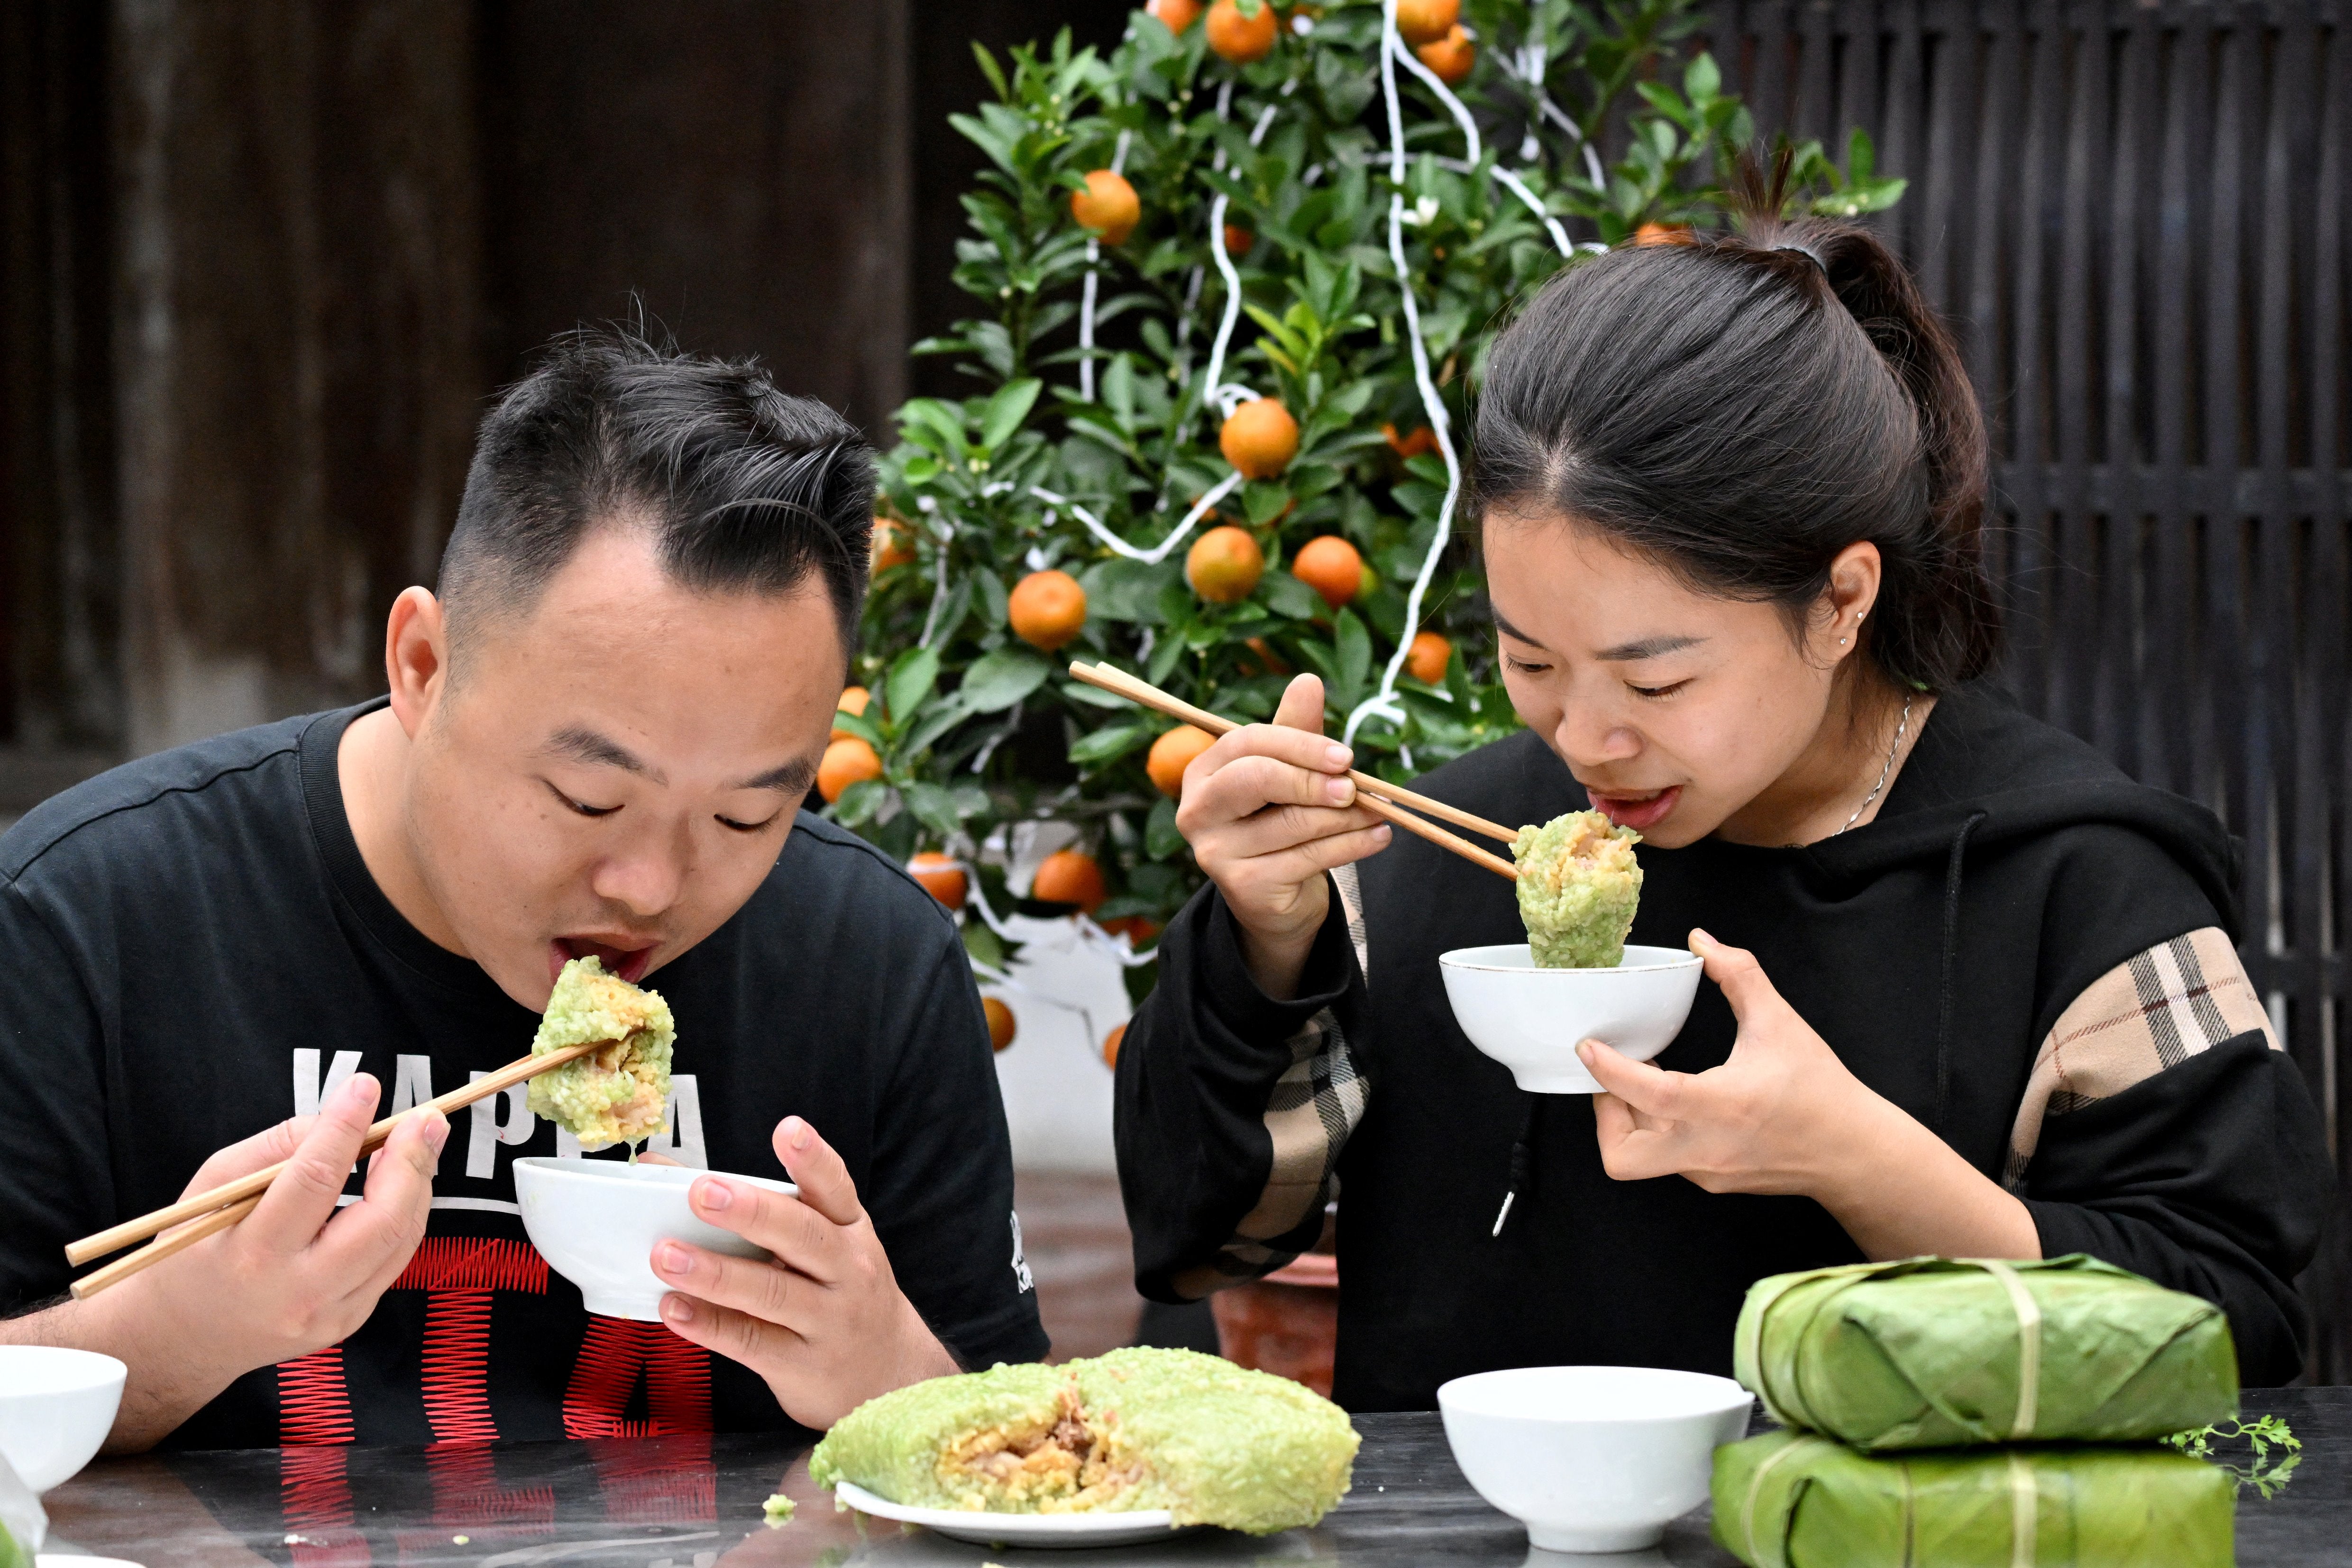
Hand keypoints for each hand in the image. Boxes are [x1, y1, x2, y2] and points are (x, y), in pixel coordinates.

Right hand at [73, 1072, 444, 1449]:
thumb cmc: (193, 1250)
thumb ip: (274, 1148)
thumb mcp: (213, 1188)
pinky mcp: (348, 1321)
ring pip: (400, 1239)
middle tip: (427, 1117)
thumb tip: (338, 1118)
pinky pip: (394, 1260)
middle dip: (411, 1160)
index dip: (345, 1127)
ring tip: (421, 1140)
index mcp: (251, 1254)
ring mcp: (329, 1314)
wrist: (183, 1338)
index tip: (366, 1086)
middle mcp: (296, 1291)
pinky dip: (406, 1214)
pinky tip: (404, 1183)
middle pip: (379, 1220)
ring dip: (418, 1183)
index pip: (314, 1180)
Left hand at [652, 1116, 956, 1428]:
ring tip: (666, 1254)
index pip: (834, 1188)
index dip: (812, 1159)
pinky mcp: (803, 1365)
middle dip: (752, 1212)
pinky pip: (751, 1342)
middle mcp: (847, 1271)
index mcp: (850, 1230)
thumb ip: (762, 1211)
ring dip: (715, 1272)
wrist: (890, 1376)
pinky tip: (674, 1307)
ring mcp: (829, 1321)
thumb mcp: (825, 1246)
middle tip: (702, 1192)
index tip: (788, 1130)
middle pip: (802, 1236)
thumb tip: (665, 1171)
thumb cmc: (840, 1294)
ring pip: (770, 1292)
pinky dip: (709, 1324)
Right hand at [1176, 672, 1390, 997]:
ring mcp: (1215, 851)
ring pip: (1291, 822)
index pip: (1248, 744)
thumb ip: (1296, 732)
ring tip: (1378, 811)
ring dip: (1346, 816)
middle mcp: (1197, 810)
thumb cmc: (1278, 821)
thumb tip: (1308, 681)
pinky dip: (1351, 846)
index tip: (1345, 757)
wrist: (1274, 898)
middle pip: (1256, 778)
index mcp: (1203, 772)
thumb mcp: (1287, 773)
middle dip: (1312, 779)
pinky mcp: (1243, 886)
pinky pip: (1307, 858)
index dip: (1299, 745)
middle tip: (1353, 787)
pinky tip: (1378, 836)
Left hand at [1579, 930, 2037, 1259]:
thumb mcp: (1779, 1022)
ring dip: (1629, 1119)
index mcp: (1721, 1107)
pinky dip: (1657, 1130)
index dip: (1609, 1070)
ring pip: (1639, 1158)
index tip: (1588, 1045)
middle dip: (1604, 1114)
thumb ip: (1738, 974)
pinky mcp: (1713, 1181)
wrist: (1855, 1152)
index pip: (1647, 1094)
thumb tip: (1701, 941)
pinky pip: (1667, 1159)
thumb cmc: (1819, 1089)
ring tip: (1644, 1080)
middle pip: (1621, 1155)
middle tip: (1612, 1077)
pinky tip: (1674, 1099)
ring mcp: (1706, 1171)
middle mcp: (1705, 1149)